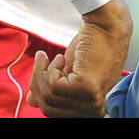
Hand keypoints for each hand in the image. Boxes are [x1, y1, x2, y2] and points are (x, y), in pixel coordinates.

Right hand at [28, 0, 131, 117]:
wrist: (106, 25)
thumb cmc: (90, 45)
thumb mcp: (67, 72)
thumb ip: (52, 88)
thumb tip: (31, 100)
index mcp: (91, 108)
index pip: (56, 114)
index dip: (41, 95)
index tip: (40, 74)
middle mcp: (94, 108)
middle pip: (50, 109)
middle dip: (38, 84)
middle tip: (41, 61)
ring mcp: (92, 99)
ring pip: (49, 97)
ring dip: (42, 73)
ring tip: (50, 57)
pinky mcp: (87, 88)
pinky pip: (54, 86)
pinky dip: (50, 69)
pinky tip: (61, 57)